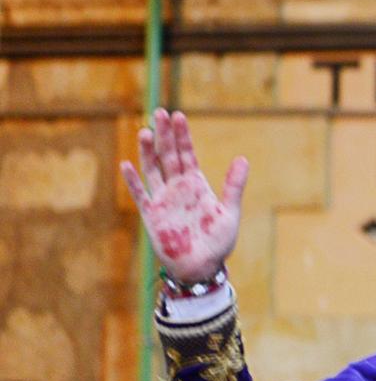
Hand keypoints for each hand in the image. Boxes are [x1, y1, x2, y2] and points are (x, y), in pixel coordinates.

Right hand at [119, 109, 247, 282]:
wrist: (202, 267)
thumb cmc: (218, 243)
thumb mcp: (230, 212)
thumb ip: (234, 186)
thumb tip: (242, 158)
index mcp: (197, 185)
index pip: (187, 154)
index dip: (183, 136)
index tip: (179, 116)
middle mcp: (178, 189)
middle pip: (168, 156)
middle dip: (165, 135)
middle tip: (160, 112)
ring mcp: (164, 200)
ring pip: (153, 169)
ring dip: (148, 151)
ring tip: (146, 131)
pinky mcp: (152, 215)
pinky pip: (140, 194)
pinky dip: (133, 180)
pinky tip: (126, 164)